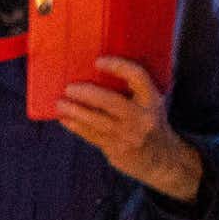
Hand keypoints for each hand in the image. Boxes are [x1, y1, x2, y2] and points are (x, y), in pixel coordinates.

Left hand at [53, 59, 203, 201]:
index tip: (99, 61)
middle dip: (88, 94)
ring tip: (59, 103)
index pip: (137, 77)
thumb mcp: (151, 103)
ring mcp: (127, 135)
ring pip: (97, 121)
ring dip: (75, 111)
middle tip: (70, 88)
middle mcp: (141, 117)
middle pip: (111, 101)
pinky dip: (76, 126)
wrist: (159, 158)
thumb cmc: (149, 121)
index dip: (118, 67)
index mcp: (152, 100)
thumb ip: (135, 90)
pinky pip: (91, 135)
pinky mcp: (115, 149)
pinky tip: (64, 119)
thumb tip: (104, 69)